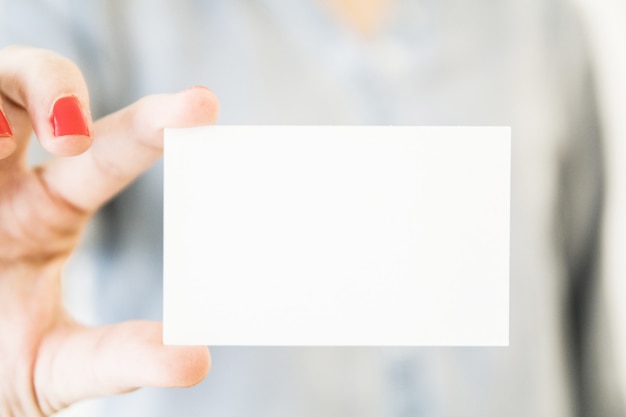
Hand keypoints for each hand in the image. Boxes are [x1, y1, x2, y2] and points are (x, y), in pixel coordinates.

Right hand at [0, 46, 217, 415]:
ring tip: (2, 142)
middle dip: (55, 86)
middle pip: (33, 84)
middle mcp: (2, 176)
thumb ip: (116, 357)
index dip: (153, 124)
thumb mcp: (54, 365)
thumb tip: (197, 359)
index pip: (109, 152)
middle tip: (73, 138)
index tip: (203, 105)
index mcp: (48, 210)